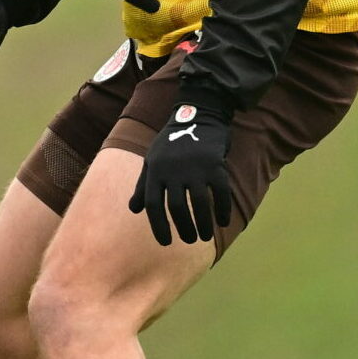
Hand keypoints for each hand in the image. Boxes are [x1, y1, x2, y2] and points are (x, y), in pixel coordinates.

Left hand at [129, 94, 234, 244]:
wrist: (196, 116)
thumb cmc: (171, 143)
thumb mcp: (151, 161)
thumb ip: (142, 185)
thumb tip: (133, 209)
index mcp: (155, 171)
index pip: (153, 205)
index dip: (159, 226)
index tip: (165, 242)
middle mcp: (173, 171)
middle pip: (176, 207)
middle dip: (183, 227)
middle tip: (189, 240)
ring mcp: (194, 167)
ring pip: (199, 203)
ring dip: (203, 224)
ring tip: (205, 236)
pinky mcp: (215, 164)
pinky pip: (220, 193)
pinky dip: (222, 209)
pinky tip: (223, 222)